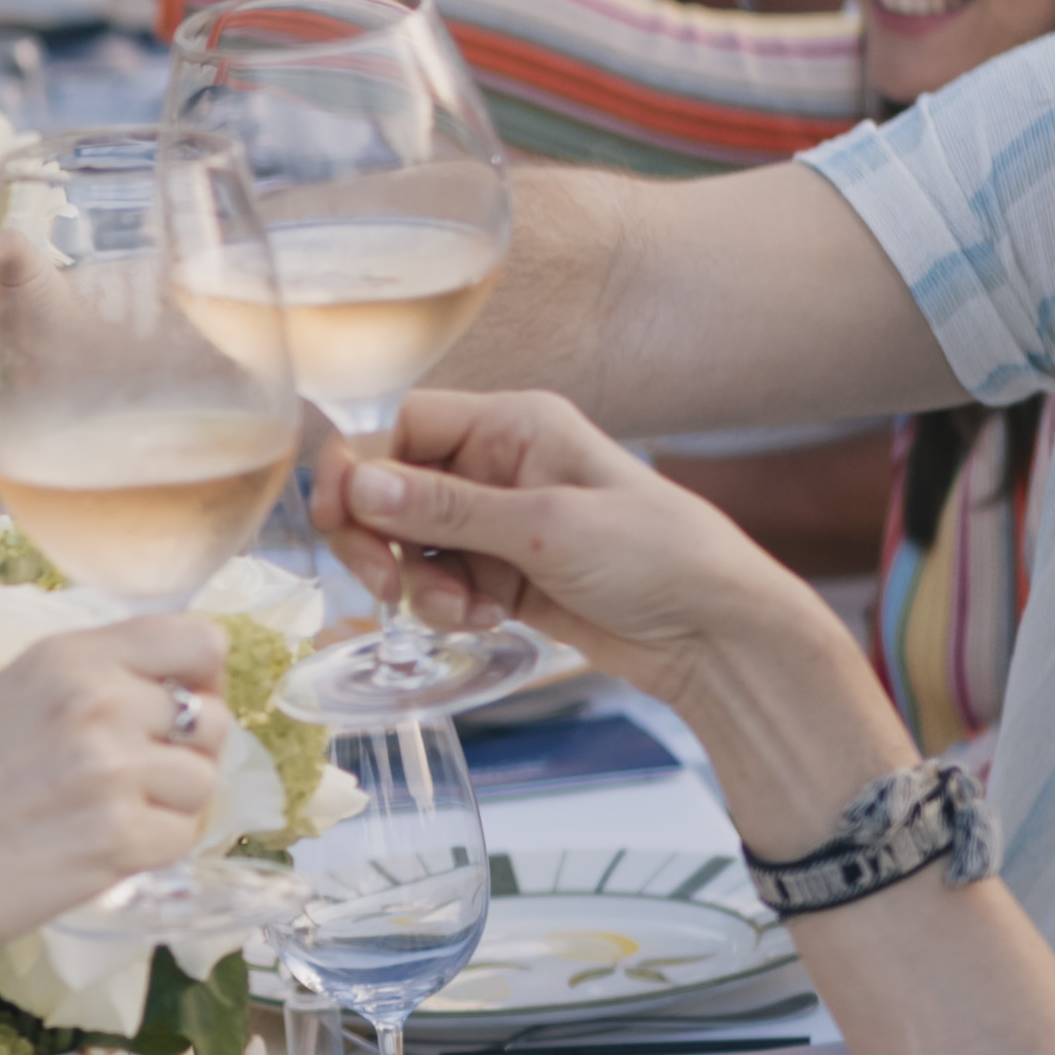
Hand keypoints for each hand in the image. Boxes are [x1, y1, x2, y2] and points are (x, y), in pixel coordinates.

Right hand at [0, 601, 238, 991]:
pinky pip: (183, 836)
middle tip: (134, 781)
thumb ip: (89, 679)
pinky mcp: (118, 837)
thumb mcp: (10, 693)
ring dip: (169, 808)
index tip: (179, 708)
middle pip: (212, 719)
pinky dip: (152, 851)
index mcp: (72, 657)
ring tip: (110, 818)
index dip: (203, 679)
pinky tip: (103, 852)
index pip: (200, 639)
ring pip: (202, 782)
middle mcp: (99, 701)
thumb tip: (168, 687)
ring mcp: (112, 770)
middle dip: (186, 755)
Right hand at [349, 387, 877, 809]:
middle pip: (392, 486)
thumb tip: (359, 483)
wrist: (715, 632)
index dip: (359, 467)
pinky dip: (449, 606)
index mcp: (512, 424)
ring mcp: (500, 521)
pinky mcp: (504, 573)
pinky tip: (491, 619)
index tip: (339, 520)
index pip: (400, 423)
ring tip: (471, 611)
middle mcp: (498, 464)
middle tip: (387, 584)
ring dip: (421, 582)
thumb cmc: (658, 556)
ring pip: (410, 542)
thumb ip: (447, 508)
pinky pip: (442, 582)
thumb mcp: (547, 528)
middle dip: (381, 538)